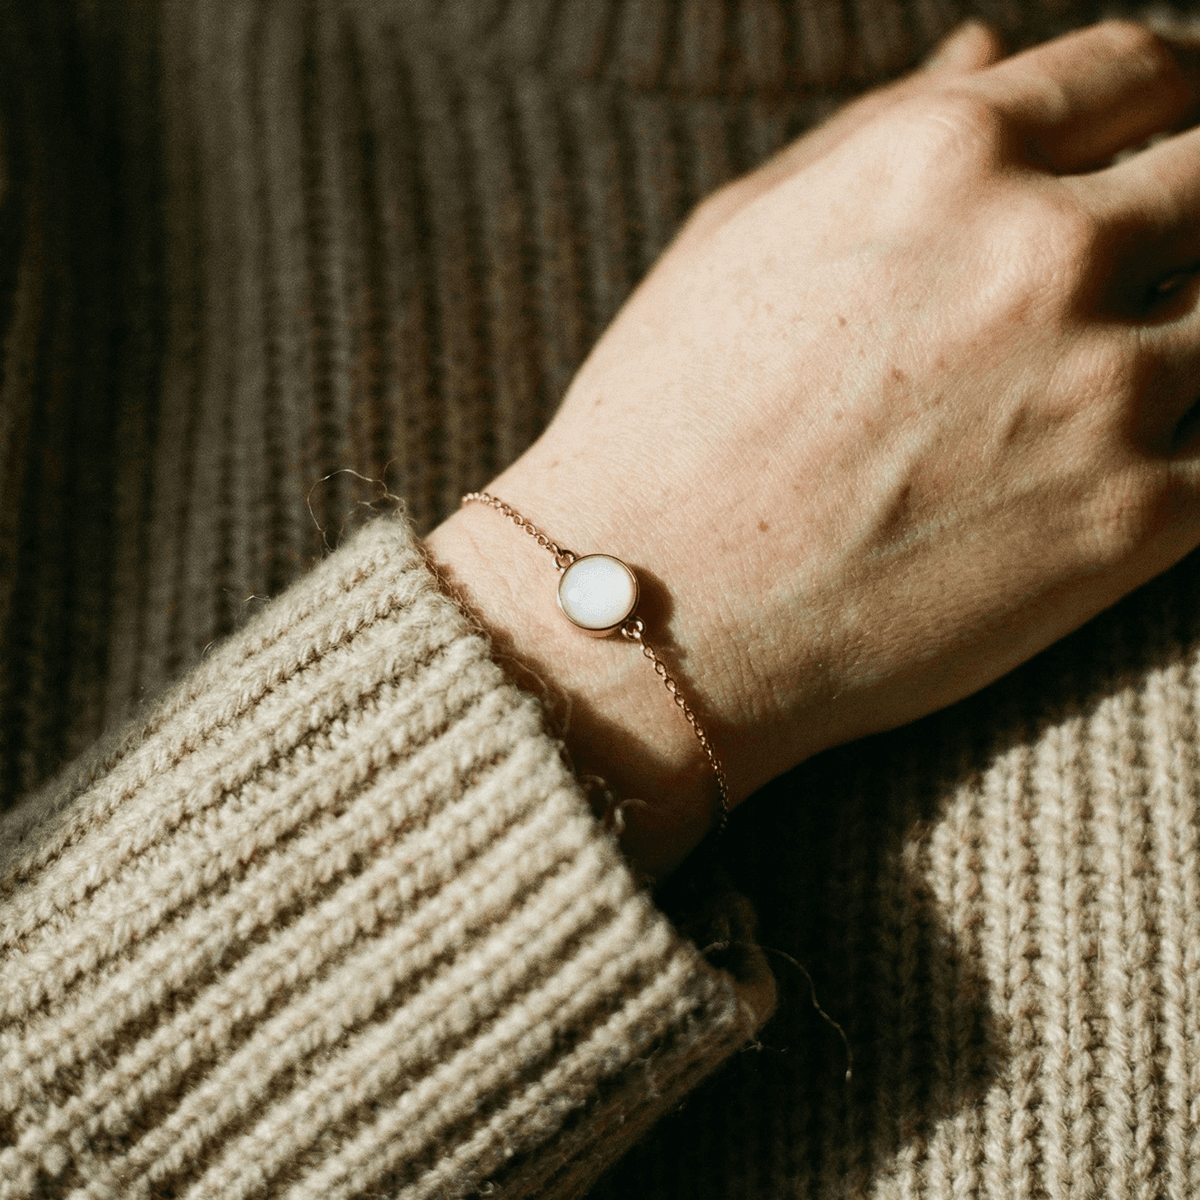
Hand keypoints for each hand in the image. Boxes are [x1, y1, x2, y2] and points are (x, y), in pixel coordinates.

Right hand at [426, 20, 1199, 875]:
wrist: (645, 618)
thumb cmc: (662, 425)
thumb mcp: (738, 239)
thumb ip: (877, 131)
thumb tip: (985, 52)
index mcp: (943, 159)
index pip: (1136, 69)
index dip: (1167, 94)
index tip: (1162, 133)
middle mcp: (1044, 251)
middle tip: (1173, 246)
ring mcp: (1101, 389)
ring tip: (1141, 359)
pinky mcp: (1130, 524)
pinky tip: (1153, 447)